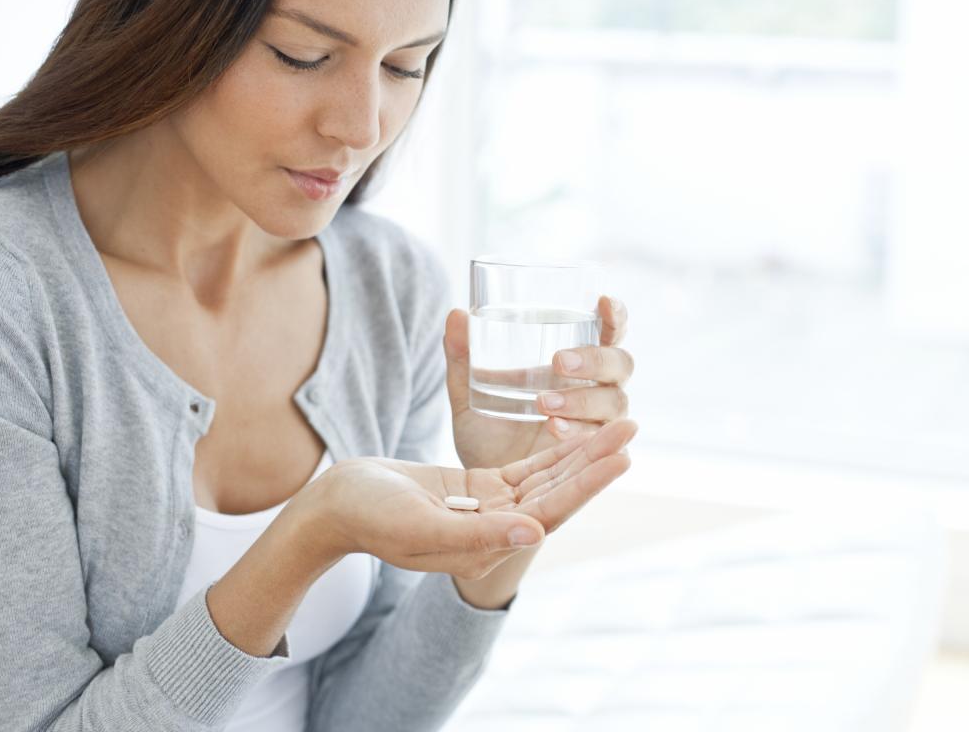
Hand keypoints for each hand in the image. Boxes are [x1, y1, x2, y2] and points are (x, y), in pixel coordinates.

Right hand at [302, 419, 636, 580]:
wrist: (335, 506)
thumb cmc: (369, 518)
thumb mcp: (420, 526)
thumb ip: (477, 533)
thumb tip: (535, 531)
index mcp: (486, 546)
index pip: (550, 511)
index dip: (587, 482)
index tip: (623, 455)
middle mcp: (496, 531)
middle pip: (557, 491)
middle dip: (596, 460)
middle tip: (633, 425)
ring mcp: (489, 509)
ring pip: (546, 476)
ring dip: (581, 451)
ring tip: (618, 423)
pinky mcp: (479, 489)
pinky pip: (525, 467)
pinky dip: (551, 449)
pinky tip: (576, 428)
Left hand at [444, 295, 635, 468]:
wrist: (486, 478)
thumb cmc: (488, 429)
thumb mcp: (469, 391)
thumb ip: (462, 355)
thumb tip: (456, 314)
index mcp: (580, 362)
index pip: (611, 332)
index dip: (616, 316)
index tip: (603, 301)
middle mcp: (599, 387)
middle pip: (620, 364)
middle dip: (594, 360)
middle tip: (559, 362)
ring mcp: (601, 422)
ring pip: (613, 401)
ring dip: (582, 398)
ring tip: (544, 404)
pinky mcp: (596, 454)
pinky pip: (603, 440)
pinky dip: (579, 431)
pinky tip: (553, 429)